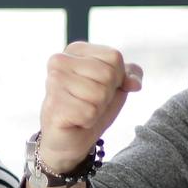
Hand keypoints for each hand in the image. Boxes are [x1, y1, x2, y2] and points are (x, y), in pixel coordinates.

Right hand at [37, 41, 141, 171]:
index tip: (100, 86)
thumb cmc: (90, 106)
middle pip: (108, 75)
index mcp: (75, 50)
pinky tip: (76, 120)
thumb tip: (134, 84)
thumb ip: (130, 75)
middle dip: (107, 95)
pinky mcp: (54, 104)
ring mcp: (53, 82)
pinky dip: (88, 121)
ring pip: (100, 94)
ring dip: (97, 109)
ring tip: (82, 110)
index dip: (117, 77)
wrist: (69, 137)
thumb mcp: (115, 86)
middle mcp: (59, 61)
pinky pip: (89, 112)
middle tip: (90, 102)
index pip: (114, 57)